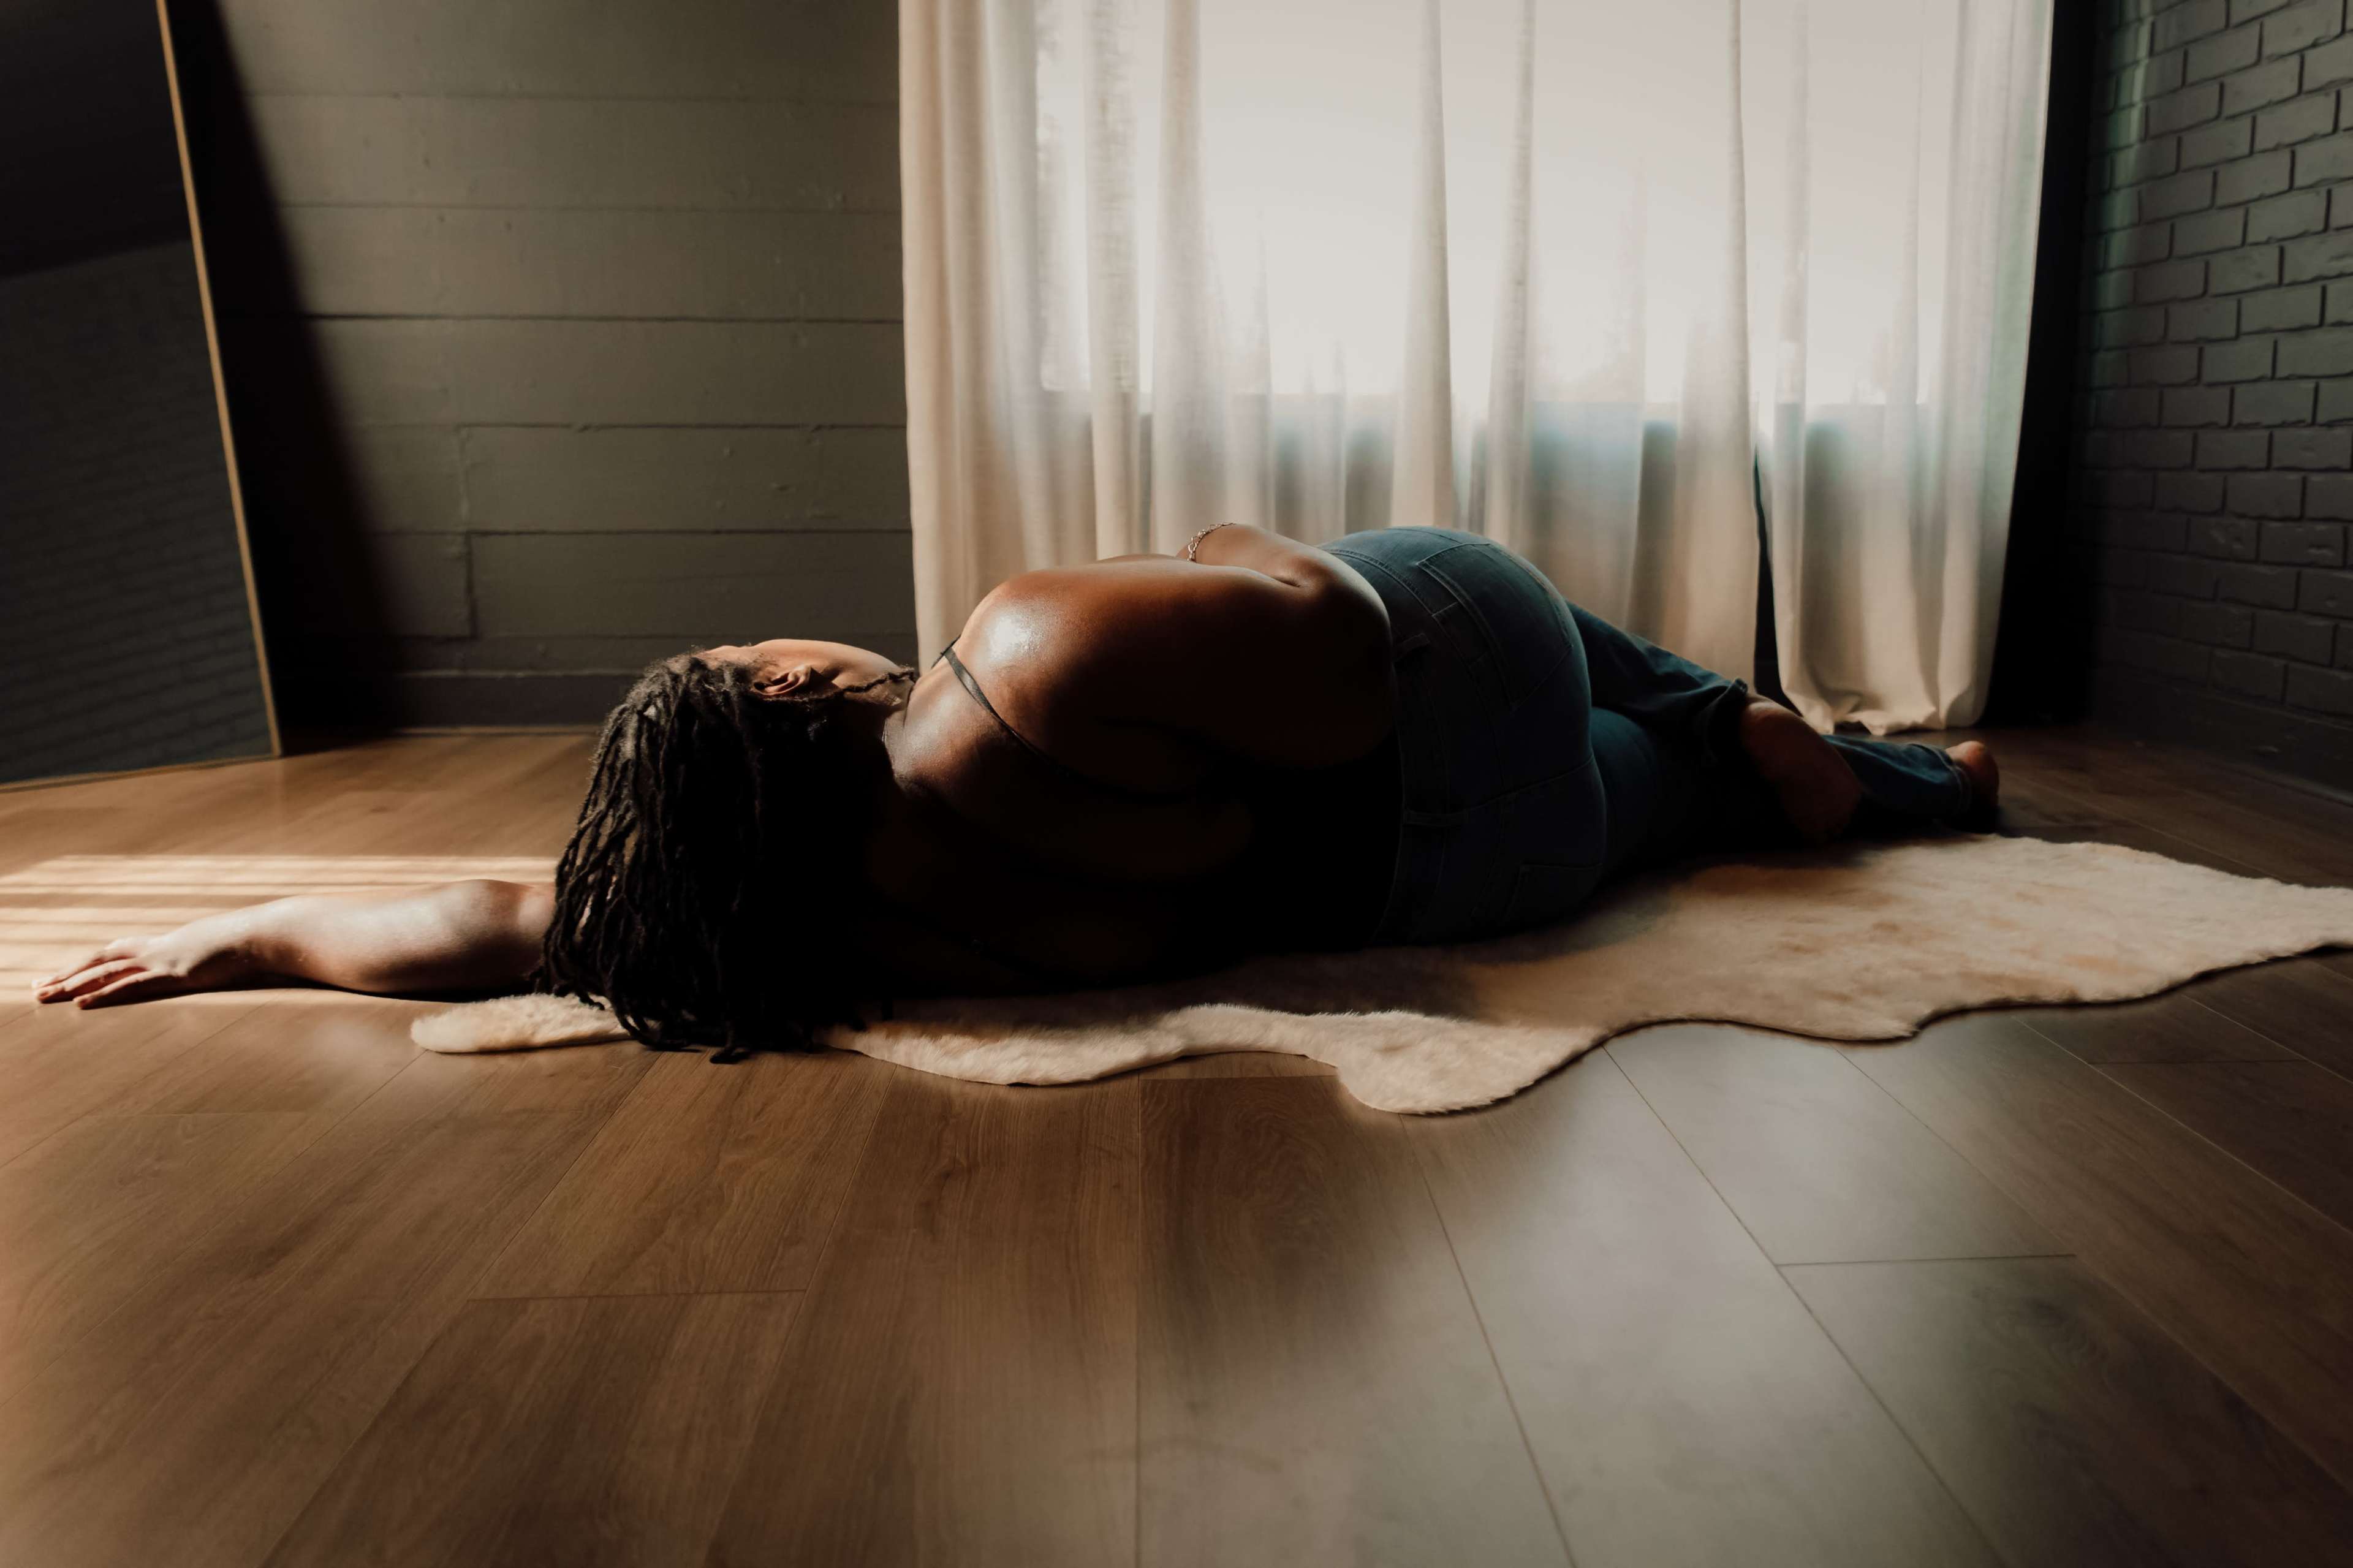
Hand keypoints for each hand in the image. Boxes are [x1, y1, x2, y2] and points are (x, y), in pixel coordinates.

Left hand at [35, 917, 262, 1007]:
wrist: (268, 934)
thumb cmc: (253, 942)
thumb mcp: (223, 950)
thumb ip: (208, 957)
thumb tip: (209, 964)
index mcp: (167, 945)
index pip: (116, 954)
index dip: (87, 965)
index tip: (62, 974)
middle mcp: (158, 949)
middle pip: (100, 961)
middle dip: (66, 974)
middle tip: (36, 986)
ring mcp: (164, 959)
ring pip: (106, 971)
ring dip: (71, 983)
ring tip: (42, 994)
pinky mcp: (175, 973)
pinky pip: (131, 986)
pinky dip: (103, 994)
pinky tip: (81, 1003)